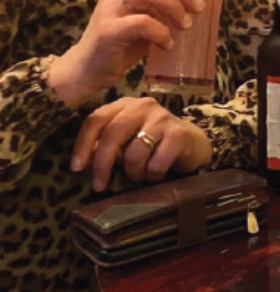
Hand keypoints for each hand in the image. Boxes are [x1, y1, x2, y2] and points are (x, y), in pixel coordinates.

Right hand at [48, 0, 205, 107]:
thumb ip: (161, 6)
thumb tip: (194, 1)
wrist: (87, 71)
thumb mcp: (144, 19)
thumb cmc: (121, 44)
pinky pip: (141, 22)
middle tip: (198, 8)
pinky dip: (161, 32)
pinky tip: (167, 45)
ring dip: (174, 7)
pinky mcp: (108, 31)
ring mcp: (108, 10)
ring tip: (185, 25)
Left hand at [71, 95, 212, 190]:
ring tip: (139, 176)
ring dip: (133, 173)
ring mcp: (162, 118)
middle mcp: (142, 106)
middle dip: (102, 164)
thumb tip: (82, 163)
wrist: (192, 143)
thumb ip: (106, 145)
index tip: (76, 168)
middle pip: (112, 134)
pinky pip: (155, 164)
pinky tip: (157, 174)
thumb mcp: (126, 140)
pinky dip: (153, 175)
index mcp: (124, 105)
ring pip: (134, 153)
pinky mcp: (178, 133)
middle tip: (99, 186)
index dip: (83, 145)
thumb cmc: (152, 143)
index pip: (96, 119)